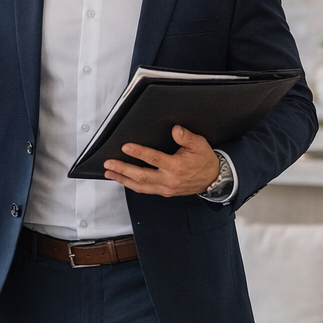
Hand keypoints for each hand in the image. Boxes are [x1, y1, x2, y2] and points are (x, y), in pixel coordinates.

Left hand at [102, 126, 221, 196]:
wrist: (213, 179)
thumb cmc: (204, 160)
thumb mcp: (199, 144)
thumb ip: (186, 137)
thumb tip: (175, 130)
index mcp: (177, 166)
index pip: (154, 159)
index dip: (139, 153)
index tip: (126, 147)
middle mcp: (170, 179)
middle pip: (142, 176)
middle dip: (123, 169)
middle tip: (110, 163)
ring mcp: (166, 188)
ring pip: (140, 186)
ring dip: (123, 179)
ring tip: (110, 172)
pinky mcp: (164, 192)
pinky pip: (145, 190)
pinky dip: (131, 185)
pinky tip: (122, 179)